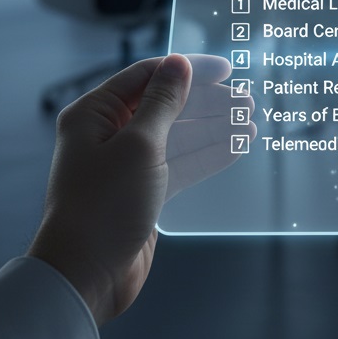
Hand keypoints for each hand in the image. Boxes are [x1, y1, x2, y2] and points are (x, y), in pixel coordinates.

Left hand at [28, 54, 254, 325]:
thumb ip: (163, 101)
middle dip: (208, 104)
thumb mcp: (139, 144)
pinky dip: (207, 156)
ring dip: (214, 130)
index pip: (147, 76)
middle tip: (248, 102)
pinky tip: (236, 149)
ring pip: (179, 136)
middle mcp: (108, 133)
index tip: (227, 71)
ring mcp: (127, 164)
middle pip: (167, 106)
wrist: (86, 276)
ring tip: (250, 125)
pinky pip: (180, 164)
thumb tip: (179, 62)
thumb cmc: (105, 203)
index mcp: (95, 114)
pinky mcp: (144, 190)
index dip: (188, 70)